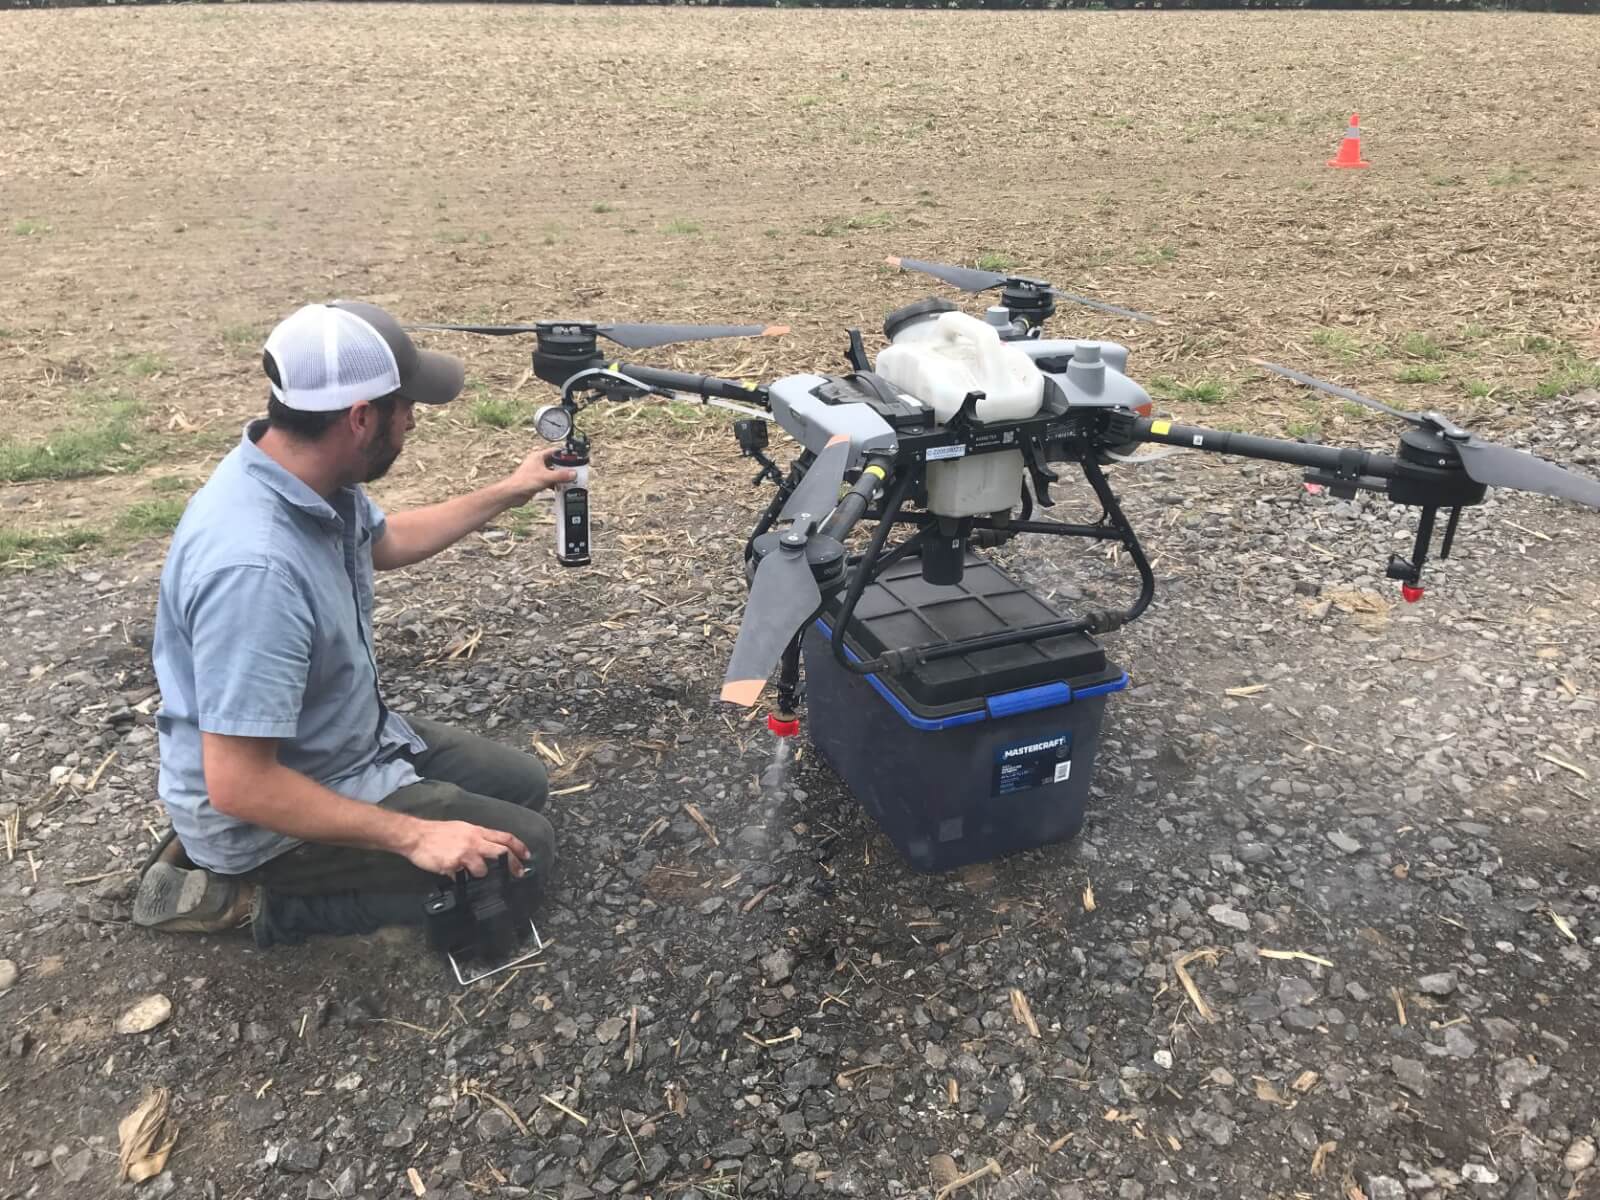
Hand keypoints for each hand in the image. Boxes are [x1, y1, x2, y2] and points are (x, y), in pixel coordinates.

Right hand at [402, 819, 529, 878]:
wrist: (416, 835)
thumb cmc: (437, 832)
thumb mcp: (461, 829)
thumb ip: (475, 839)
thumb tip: (485, 851)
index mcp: (477, 831)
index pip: (505, 837)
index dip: (519, 847)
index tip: (527, 856)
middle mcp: (474, 841)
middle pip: (501, 852)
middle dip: (514, 864)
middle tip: (519, 872)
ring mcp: (464, 853)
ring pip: (484, 869)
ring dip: (481, 874)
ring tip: (472, 874)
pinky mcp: (453, 864)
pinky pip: (462, 877)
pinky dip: (461, 879)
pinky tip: (455, 876)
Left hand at [503, 447, 577, 504]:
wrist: (512, 494)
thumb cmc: (523, 481)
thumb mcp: (546, 477)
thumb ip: (561, 475)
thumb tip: (572, 473)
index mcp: (538, 456)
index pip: (555, 451)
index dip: (565, 454)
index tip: (574, 458)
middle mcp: (538, 463)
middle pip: (555, 462)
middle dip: (564, 467)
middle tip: (573, 470)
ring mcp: (537, 472)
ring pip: (552, 472)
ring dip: (560, 476)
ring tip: (569, 479)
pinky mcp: (537, 481)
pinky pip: (549, 481)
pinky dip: (555, 484)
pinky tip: (560, 487)